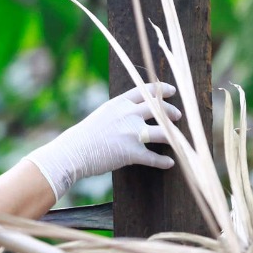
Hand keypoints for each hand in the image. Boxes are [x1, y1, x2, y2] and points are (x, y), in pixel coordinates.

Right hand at [24, 82, 180, 199]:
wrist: (73, 151)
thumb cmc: (85, 135)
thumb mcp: (102, 115)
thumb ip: (119, 112)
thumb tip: (132, 112)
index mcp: (119, 103)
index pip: (145, 91)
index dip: (161, 90)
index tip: (171, 91)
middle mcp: (128, 115)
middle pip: (159, 109)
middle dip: (171, 111)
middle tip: (177, 115)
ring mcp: (131, 133)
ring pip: (163, 132)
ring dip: (174, 135)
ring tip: (179, 139)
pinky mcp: (132, 152)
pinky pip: (154, 157)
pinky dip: (163, 161)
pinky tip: (169, 163)